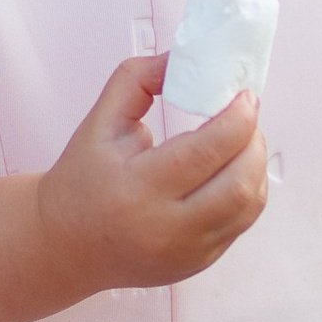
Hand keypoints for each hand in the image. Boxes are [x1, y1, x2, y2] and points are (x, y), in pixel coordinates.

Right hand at [34, 59, 268, 301]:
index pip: (205, 152)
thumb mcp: (100, 122)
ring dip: (256, 165)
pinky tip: (232, 169)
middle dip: (254, 140)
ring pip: (248, 205)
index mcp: (135, 188)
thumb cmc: (82, 179)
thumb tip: (183, 58)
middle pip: (239, 184)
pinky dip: (248, 190)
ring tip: (242, 140)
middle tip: (246, 114)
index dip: (237, 119)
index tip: (244, 95)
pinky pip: (242, 223)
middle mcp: (164, 228)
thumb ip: (138, 79)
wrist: (66, 246)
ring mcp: (186, 253)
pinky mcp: (199, 264)